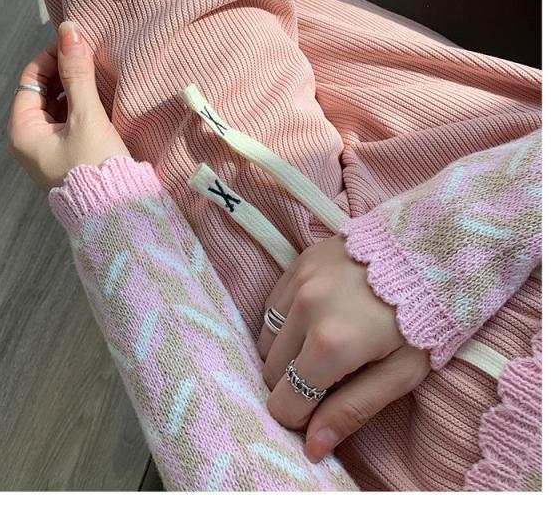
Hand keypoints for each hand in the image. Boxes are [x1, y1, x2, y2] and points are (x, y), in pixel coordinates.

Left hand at [7, 21, 130, 190]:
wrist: (118, 211)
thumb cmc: (96, 166)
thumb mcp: (86, 116)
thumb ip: (77, 73)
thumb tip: (70, 30)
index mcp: (22, 132)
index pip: (30, 79)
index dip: (51, 56)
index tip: (77, 42)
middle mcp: (29, 141)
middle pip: (42, 91)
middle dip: (64, 70)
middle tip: (89, 54)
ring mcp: (48, 150)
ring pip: (57, 105)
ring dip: (74, 86)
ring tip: (97, 73)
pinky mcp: (67, 156)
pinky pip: (68, 120)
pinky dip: (80, 105)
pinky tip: (99, 97)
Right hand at [257, 235, 429, 462]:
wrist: (433, 252)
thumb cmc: (424, 320)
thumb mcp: (401, 374)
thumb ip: (352, 411)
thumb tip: (312, 447)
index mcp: (331, 345)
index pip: (284, 403)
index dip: (301, 416)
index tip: (322, 408)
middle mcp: (306, 309)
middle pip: (270, 372)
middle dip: (294, 385)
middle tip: (329, 378)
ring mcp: (299, 281)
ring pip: (266, 339)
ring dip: (287, 352)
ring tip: (324, 346)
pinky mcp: (299, 262)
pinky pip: (273, 306)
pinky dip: (287, 322)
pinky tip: (318, 319)